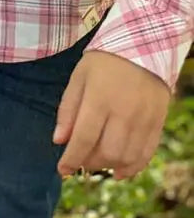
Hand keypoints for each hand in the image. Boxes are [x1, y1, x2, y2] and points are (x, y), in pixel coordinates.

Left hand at [53, 49, 170, 179]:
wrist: (142, 48)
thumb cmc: (103, 62)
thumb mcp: (79, 78)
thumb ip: (68, 109)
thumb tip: (59, 141)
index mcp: (100, 98)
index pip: (84, 138)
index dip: (71, 158)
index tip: (62, 170)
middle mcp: (124, 112)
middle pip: (107, 152)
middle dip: (89, 162)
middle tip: (80, 159)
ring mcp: (144, 119)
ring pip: (127, 157)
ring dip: (109, 166)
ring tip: (98, 161)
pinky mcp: (158, 123)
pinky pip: (147, 154)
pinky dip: (133, 167)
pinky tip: (120, 170)